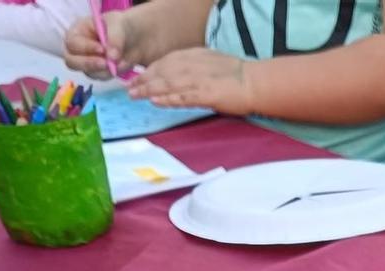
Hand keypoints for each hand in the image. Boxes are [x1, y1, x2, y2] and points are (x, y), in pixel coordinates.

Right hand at [63, 7, 145, 76]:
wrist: (134, 39)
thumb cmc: (120, 26)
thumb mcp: (118, 25)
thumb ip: (115, 39)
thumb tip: (112, 57)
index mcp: (77, 31)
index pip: (72, 43)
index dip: (85, 48)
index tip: (102, 49)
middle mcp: (77, 48)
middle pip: (71, 62)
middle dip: (89, 64)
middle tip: (106, 64)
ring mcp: (85, 61)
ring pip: (87, 72)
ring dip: (103, 70)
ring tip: (119, 62)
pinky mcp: (96, 71)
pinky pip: (100, 77)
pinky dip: (111, 73)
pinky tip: (121, 65)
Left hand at [129, 47, 253, 112]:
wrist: (254, 82)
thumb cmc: (237, 75)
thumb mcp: (211, 63)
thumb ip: (195, 67)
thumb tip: (181, 76)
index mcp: (194, 55)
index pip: (165, 61)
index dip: (150, 70)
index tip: (138, 77)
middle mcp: (192, 65)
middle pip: (161, 71)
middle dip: (143, 80)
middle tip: (129, 89)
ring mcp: (197, 79)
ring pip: (167, 83)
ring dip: (148, 89)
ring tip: (134, 96)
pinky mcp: (204, 94)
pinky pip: (181, 96)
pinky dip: (166, 98)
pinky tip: (155, 101)